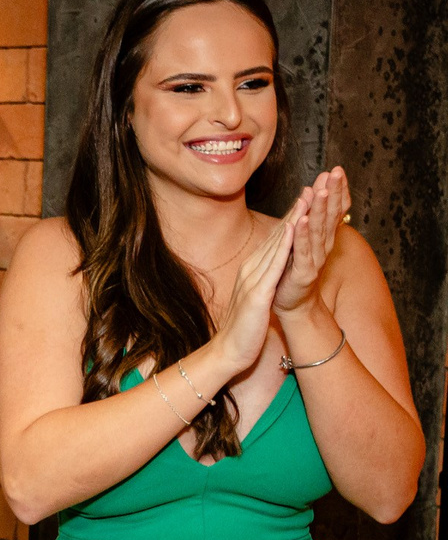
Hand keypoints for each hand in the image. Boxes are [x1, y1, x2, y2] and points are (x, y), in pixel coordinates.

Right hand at [209, 197, 304, 374]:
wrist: (228, 352)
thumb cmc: (242, 329)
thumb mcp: (254, 299)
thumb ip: (261, 282)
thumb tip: (270, 272)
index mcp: (252, 271)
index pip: (275, 241)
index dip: (291, 218)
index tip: (307, 198)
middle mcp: (251, 270)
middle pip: (277, 236)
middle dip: (295, 211)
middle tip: (312, 187)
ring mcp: (253, 280)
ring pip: (276, 244)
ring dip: (292, 220)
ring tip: (308, 198)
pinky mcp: (258, 294)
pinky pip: (273, 266)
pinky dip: (284, 246)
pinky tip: (293, 230)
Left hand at [274, 167, 347, 316]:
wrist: (292, 303)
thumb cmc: (295, 269)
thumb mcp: (305, 241)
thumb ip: (310, 220)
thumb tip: (312, 193)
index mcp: (324, 236)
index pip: (334, 209)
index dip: (336, 190)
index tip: (337, 170)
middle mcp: (323, 244)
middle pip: (330, 214)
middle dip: (332, 192)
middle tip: (334, 172)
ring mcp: (315, 258)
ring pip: (318, 229)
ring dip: (319, 209)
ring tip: (319, 191)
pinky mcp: (304, 271)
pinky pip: (303, 250)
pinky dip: (302, 235)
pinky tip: (301, 220)